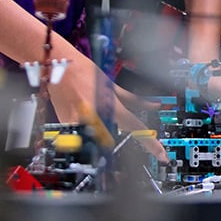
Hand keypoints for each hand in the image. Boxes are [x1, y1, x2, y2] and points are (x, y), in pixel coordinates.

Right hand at [48, 58, 167, 161]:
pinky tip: (78, 110)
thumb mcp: (112, 85)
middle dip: (114, 130)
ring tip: (87, 107)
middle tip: (105, 113)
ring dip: (98, 128)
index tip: (162, 155)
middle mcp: (98, 118)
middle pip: (115, 138)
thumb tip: (154, 106)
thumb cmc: (85, 70)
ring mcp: (82, 125)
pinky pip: (82, 135)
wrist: (58, 66)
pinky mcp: (67, 127)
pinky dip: (85, 128)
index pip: (137, 128)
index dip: (151, 144)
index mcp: (111, 106)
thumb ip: (134, 99)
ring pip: (99, 139)